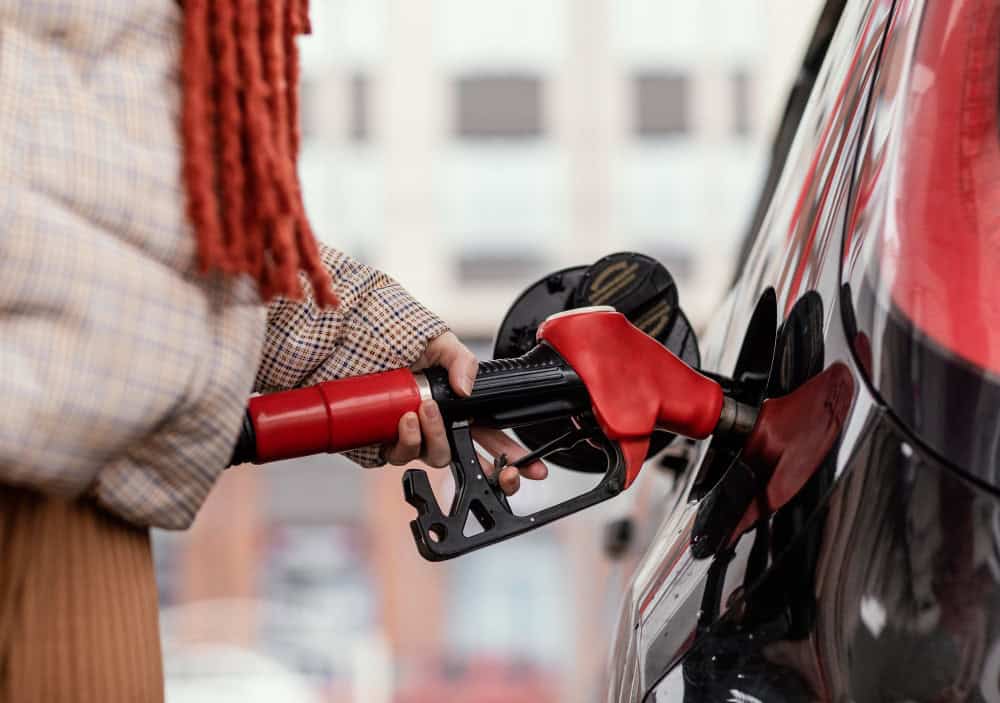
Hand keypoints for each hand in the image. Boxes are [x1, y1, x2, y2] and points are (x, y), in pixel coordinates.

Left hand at [379, 332, 547, 494]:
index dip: (513, 455)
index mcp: (459, 408)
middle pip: (470, 458)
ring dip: (436, 435)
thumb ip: (461, 360)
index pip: (492, 436)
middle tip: (487, 456)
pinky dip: (407, 440)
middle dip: (488, 469)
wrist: (354, 345)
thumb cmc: (397, 344)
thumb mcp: (439, 342)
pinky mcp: (388, 444)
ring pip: (437, 456)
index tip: (532, 468)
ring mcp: (415, 438)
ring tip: (425, 409)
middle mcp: (439, 427)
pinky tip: (405, 420)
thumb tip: (467, 389)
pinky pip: (402, 456)